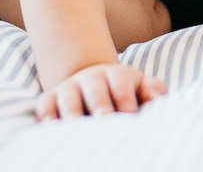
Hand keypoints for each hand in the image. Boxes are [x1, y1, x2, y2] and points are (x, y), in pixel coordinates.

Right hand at [37, 62, 166, 120]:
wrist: (92, 83)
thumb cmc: (123, 93)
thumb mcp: (140, 87)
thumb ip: (152, 90)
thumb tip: (157, 96)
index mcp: (117, 75)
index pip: (121, 83)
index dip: (126, 99)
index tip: (130, 116)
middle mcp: (91, 79)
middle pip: (95, 90)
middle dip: (100, 105)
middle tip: (105, 120)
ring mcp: (69, 88)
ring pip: (68, 98)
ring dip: (72, 112)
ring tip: (77, 127)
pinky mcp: (51, 99)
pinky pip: (45, 105)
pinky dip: (47, 114)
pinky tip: (51, 128)